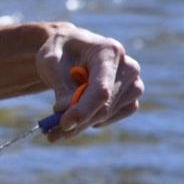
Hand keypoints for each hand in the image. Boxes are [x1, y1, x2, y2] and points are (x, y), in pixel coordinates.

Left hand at [35, 22, 143, 141]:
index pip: (101, 88)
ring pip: (108, 115)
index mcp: (109, 51)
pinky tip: (76, 116)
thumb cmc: (60, 51)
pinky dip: (92, 122)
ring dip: (81, 125)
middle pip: (105, 105)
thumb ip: (60, 85)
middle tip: (51, 133)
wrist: (71, 50)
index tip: (64, 123)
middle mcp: (128, 67)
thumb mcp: (51, 61)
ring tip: (55, 125)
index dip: (84, 109)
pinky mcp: (130, 99)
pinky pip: (112, 118)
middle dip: (78, 121)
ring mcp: (133, 84)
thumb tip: (65, 110)